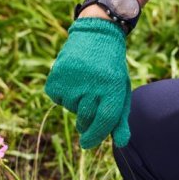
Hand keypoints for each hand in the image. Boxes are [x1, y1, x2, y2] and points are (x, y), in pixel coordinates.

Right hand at [44, 18, 131, 147]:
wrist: (97, 35)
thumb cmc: (111, 68)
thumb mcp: (120, 90)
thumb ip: (120, 117)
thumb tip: (121, 143)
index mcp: (113, 87)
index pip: (104, 120)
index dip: (95, 136)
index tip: (86, 144)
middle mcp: (93, 83)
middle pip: (85, 118)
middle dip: (85, 122)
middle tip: (88, 105)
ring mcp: (73, 79)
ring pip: (70, 108)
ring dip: (75, 102)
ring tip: (83, 82)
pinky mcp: (57, 75)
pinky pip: (56, 97)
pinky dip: (62, 93)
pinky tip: (72, 79)